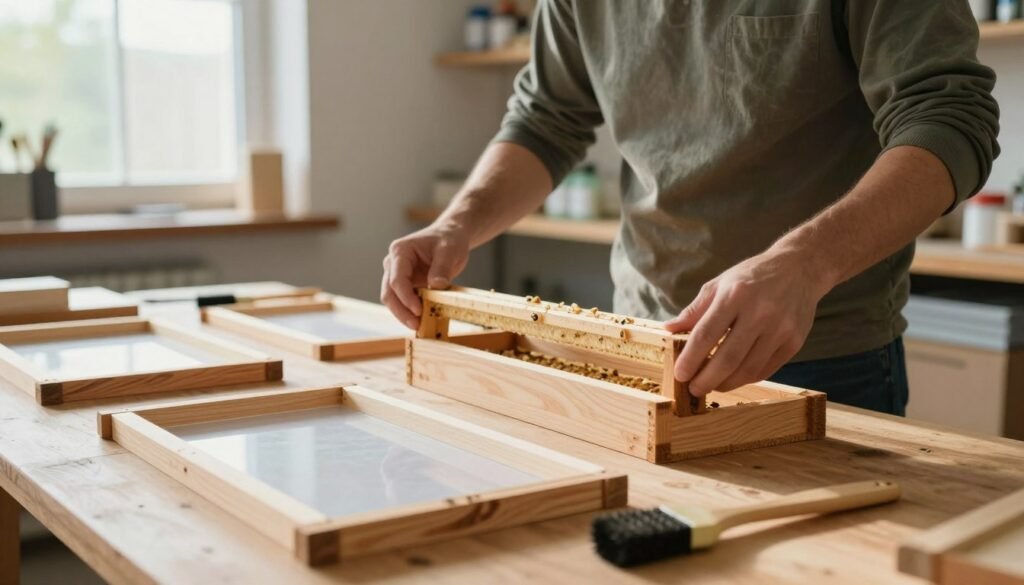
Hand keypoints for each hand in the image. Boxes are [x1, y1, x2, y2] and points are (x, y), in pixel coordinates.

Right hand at [381, 225, 468, 328]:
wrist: (450, 236)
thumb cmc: (448, 239)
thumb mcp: (449, 250)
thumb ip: (442, 268)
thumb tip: (436, 286)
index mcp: (400, 251)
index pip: (397, 279)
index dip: (406, 297)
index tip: (419, 310)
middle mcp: (393, 264)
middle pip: (389, 293)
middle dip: (401, 311)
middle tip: (416, 325)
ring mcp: (397, 275)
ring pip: (392, 300)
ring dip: (403, 314)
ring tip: (419, 326)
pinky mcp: (406, 285)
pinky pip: (403, 302)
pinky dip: (409, 312)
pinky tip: (421, 321)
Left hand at [665, 250, 830, 396]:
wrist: (799, 269)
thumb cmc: (753, 276)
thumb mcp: (719, 284)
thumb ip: (695, 310)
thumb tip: (669, 329)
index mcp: (735, 295)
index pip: (706, 334)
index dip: (690, 359)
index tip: (680, 374)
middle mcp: (760, 312)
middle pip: (728, 358)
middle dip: (706, 380)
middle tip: (693, 389)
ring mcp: (780, 329)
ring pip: (748, 369)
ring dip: (726, 383)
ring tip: (712, 385)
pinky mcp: (794, 342)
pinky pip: (765, 369)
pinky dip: (746, 378)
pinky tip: (734, 377)